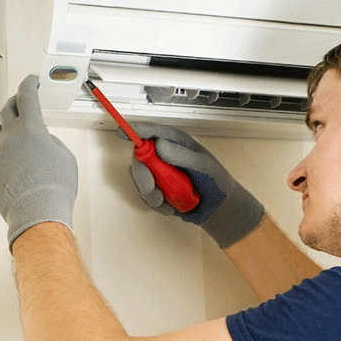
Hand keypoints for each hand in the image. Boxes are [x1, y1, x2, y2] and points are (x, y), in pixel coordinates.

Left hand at [0, 75, 77, 248]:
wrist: (37, 210)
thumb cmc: (54, 187)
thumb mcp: (65, 157)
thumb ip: (52, 141)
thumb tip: (43, 141)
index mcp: (32, 129)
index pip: (27, 97)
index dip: (29, 85)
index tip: (31, 81)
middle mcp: (10, 137)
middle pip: (8, 109)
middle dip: (16, 102)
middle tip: (22, 102)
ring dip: (8, 128)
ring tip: (18, 135)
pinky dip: (2, 150)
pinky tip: (12, 157)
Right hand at [119, 123, 263, 248]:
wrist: (219, 208)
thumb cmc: (216, 182)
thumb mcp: (203, 167)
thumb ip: (182, 156)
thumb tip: (159, 144)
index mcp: (177, 143)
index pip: (153, 132)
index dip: (136, 131)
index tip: (121, 133)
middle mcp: (165, 156)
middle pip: (139, 158)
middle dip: (142, 175)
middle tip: (151, 188)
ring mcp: (160, 173)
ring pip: (139, 179)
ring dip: (150, 194)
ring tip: (167, 202)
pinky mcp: (158, 190)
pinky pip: (146, 197)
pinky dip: (157, 205)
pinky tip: (172, 207)